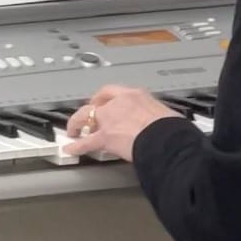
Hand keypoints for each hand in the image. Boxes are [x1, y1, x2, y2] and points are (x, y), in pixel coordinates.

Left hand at [64, 84, 182, 161]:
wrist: (165, 138)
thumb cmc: (170, 128)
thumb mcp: (163, 113)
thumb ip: (154, 115)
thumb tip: (159, 122)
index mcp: (136, 94)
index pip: (113, 91)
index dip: (103, 97)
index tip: (101, 101)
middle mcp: (119, 103)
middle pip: (96, 102)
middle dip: (89, 109)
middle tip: (86, 116)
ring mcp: (109, 119)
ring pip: (85, 117)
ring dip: (77, 124)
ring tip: (73, 130)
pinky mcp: (105, 137)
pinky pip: (86, 142)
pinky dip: (76, 146)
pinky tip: (70, 148)